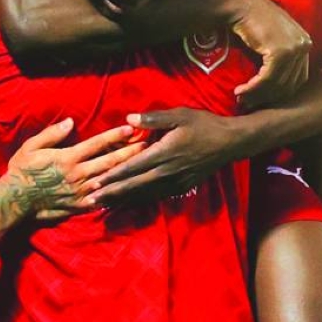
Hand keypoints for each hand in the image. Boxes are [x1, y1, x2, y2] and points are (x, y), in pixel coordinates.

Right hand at [6, 118, 140, 218]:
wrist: (15, 200)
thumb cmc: (22, 170)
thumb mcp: (31, 146)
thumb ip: (52, 134)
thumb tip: (70, 122)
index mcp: (68, 158)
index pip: (97, 144)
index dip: (115, 135)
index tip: (130, 129)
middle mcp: (78, 175)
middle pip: (110, 162)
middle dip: (130, 152)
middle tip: (147, 145)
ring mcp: (80, 192)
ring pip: (109, 179)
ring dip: (127, 170)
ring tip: (143, 163)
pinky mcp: (79, 205)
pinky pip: (102, 198)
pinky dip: (116, 192)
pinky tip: (127, 187)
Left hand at [92, 107, 242, 203]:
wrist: (230, 143)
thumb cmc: (204, 125)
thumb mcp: (180, 115)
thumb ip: (154, 118)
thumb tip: (129, 118)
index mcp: (164, 152)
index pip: (133, 167)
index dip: (113, 175)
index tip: (95, 182)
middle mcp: (168, 171)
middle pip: (134, 185)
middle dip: (111, 193)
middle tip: (91, 200)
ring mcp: (175, 182)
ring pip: (144, 194)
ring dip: (123, 200)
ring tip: (104, 206)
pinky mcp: (181, 187)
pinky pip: (157, 196)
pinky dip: (141, 200)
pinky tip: (129, 203)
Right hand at [227, 0, 311, 109]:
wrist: (241, 5)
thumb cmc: (252, 22)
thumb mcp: (272, 41)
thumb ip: (280, 59)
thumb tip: (275, 89)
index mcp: (306, 43)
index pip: (298, 79)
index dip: (279, 94)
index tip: (260, 100)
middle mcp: (304, 45)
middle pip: (289, 85)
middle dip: (267, 98)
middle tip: (247, 104)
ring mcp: (294, 48)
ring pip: (277, 84)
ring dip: (257, 95)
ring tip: (241, 99)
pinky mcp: (280, 51)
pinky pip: (267, 79)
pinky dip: (252, 88)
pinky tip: (240, 91)